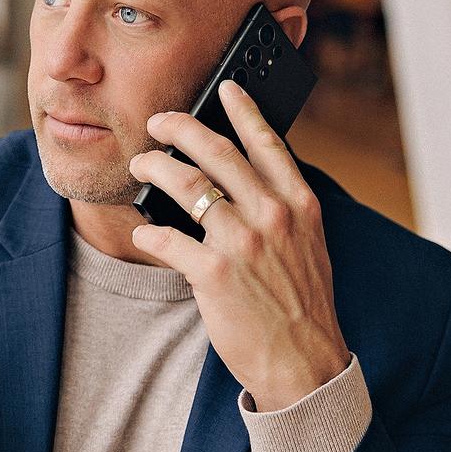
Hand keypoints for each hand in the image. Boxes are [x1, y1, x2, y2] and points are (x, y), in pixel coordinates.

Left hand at [128, 79, 350, 410]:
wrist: (304, 363)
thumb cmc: (301, 305)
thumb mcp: (308, 246)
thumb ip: (282, 210)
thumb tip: (244, 181)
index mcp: (300, 204)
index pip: (268, 143)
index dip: (244, 110)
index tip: (225, 87)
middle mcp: (273, 215)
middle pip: (217, 152)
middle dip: (180, 128)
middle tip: (158, 121)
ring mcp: (243, 242)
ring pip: (186, 185)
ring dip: (156, 169)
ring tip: (141, 165)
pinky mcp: (214, 272)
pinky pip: (167, 239)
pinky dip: (149, 233)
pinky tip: (143, 233)